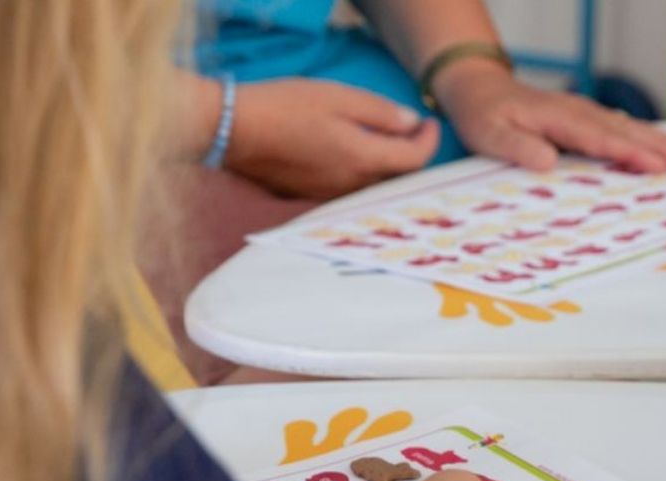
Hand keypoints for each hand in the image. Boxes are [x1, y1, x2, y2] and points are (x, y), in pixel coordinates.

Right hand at [224, 78, 440, 199]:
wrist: (234, 130)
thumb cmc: (285, 107)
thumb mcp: (339, 97)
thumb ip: (380, 114)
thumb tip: (412, 124)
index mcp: (362, 159)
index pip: (414, 160)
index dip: (429, 142)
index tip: (430, 124)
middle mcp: (352, 186)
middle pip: (399, 178)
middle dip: (413, 156)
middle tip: (415, 132)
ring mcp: (333, 196)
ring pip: (377, 186)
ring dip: (389, 168)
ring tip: (389, 142)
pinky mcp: (315, 197)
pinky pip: (354, 190)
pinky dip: (366, 175)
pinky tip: (359, 157)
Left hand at [434, 59, 665, 172]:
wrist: (480, 87)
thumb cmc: (483, 114)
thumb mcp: (489, 133)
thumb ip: (517, 146)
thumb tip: (548, 162)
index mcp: (559, 117)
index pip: (602, 138)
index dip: (631, 153)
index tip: (658, 166)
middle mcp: (579, 112)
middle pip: (627, 131)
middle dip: (661, 147)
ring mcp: (586, 113)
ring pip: (631, 128)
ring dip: (663, 141)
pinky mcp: (586, 118)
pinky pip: (623, 129)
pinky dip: (647, 138)